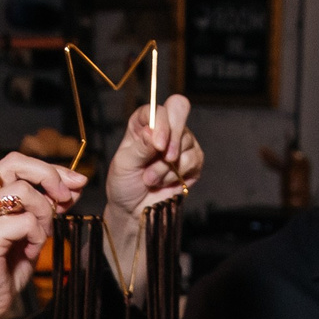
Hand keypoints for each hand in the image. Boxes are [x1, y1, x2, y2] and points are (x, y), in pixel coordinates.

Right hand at [0, 154, 84, 318]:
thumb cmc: (4, 268)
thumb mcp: (31, 230)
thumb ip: (47, 205)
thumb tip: (75, 184)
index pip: (15, 162)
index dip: (48, 168)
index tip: (76, 182)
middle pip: (16, 164)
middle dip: (50, 178)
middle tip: (66, 200)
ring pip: (24, 192)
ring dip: (44, 214)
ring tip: (40, 237)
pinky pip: (26, 221)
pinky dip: (37, 237)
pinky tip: (30, 252)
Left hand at [105, 92, 202, 223]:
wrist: (134, 210)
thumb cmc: (124, 184)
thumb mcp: (124, 164)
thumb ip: (139, 147)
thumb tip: (151, 132)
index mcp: (144, 123)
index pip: (157, 109)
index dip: (161, 123)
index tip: (158, 145)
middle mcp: (164, 128)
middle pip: (180, 110)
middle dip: (174, 137)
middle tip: (166, 158)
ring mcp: (180, 143)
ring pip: (186, 142)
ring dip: (167, 167)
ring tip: (151, 179)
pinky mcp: (193, 161)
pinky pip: (194, 160)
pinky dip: (177, 175)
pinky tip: (164, 182)